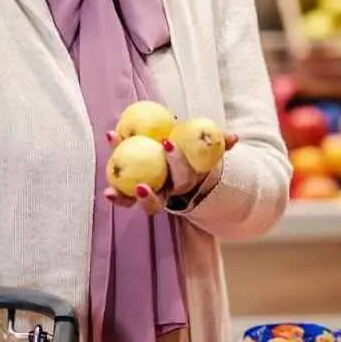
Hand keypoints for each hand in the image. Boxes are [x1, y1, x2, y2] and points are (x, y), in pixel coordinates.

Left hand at [102, 129, 239, 214]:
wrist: (180, 166)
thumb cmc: (194, 155)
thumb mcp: (207, 149)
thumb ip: (220, 143)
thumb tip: (234, 138)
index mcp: (184, 184)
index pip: (182, 176)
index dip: (175, 162)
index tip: (166, 142)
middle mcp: (165, 194)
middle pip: (157, 202)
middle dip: (149, 197)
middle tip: (140, 184)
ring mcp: (146, 195)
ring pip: (134, 203)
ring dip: (122, 198)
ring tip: (109, 192)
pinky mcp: (130, 191)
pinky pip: (120, 190)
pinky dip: (113, 187)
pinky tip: (106, 159)